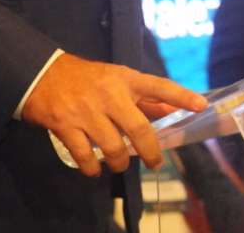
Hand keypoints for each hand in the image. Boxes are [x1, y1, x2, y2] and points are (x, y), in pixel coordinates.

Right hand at [20, 52, 206, 176]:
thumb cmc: (87, 79)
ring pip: (113, 147)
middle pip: (138, 128)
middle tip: (155, 162)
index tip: (201, 106)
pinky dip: (93, 168)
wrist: (42, 75)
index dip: (181, 96)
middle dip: (150, 151)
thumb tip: (173, 110)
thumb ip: (144, 97)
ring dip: (120, 163)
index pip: (159, 86)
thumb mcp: (117, 80)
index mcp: (125, 79)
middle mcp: (109, 94)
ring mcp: (86, 111)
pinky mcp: (65, 126)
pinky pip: (85, 156)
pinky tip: (95, 169)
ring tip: (120, 165)